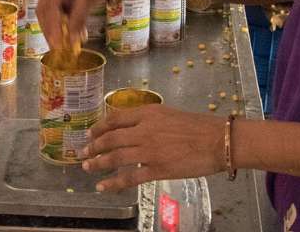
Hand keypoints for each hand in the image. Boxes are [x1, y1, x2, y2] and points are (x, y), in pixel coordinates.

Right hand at [36, 0, 117, 49]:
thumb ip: (78, 19)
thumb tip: (71, 41)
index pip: (48, 5)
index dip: (51, 26)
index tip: (56, 44)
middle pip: (43, 10)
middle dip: (50, 30)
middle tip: (57, 48)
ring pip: (48, 13)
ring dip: (56, 28)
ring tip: (65, 44)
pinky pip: (56, 12)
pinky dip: (63, 24)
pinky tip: (72, 34)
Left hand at [81, 105, 225, 191]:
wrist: (217, 140)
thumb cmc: (198, 126)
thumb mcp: (169, 114)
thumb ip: (150, 120)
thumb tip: (133, 130)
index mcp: (147, 113)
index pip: (115, 118)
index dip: (99, 127)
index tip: (90, 134)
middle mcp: (144, 130)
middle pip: (110, 138)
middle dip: (93, 147)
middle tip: (82, 153)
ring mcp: (149, 150)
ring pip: (115, 157)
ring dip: (98, 163)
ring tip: (87, 168)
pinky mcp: (157, 169)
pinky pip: (129, 177)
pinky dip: (113, 183)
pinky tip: (103, 186)